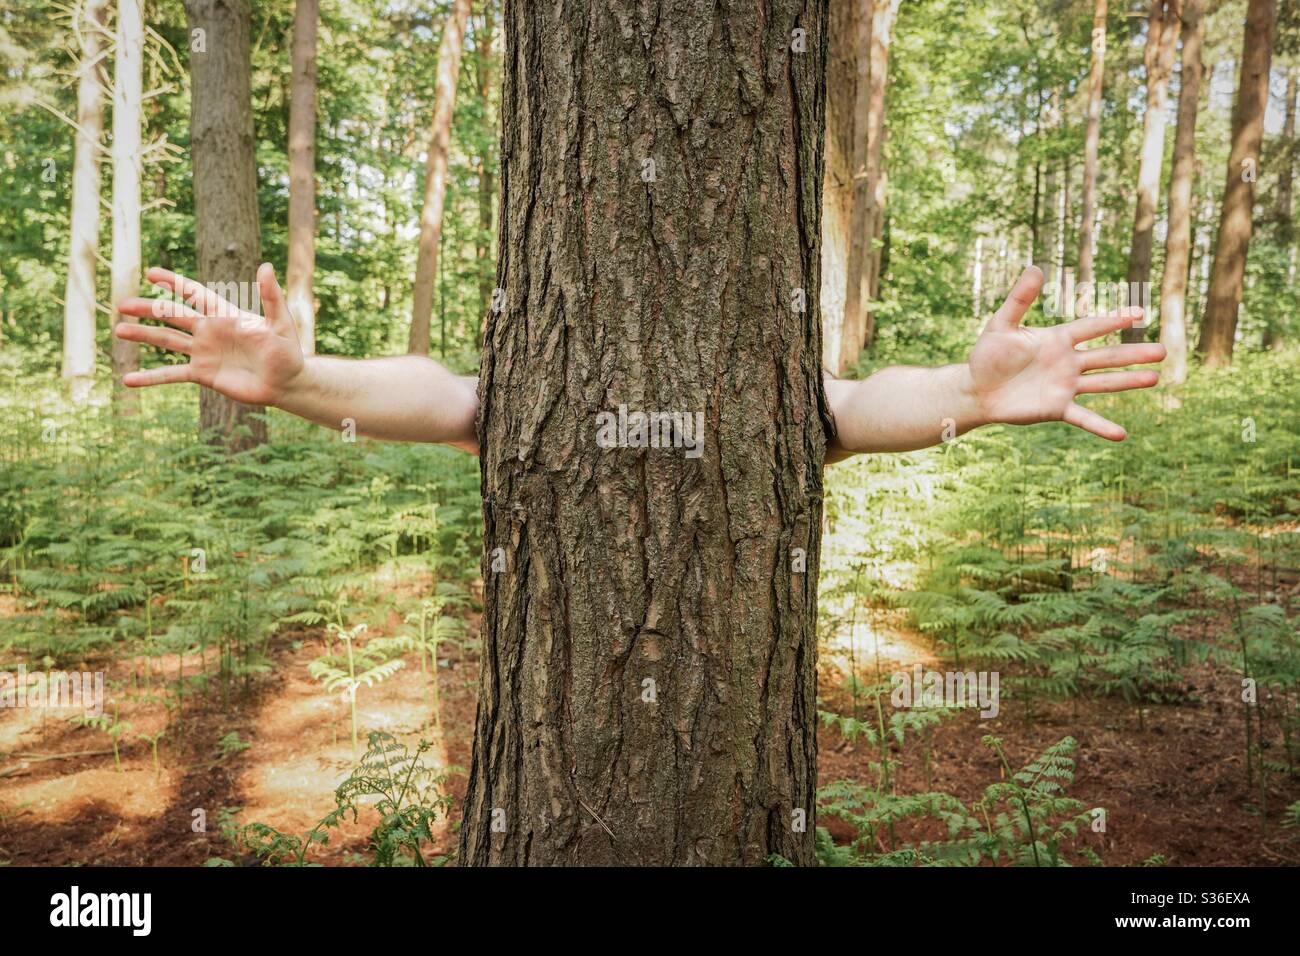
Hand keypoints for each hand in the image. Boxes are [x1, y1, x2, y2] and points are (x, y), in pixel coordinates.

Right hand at [114, 263, 304, 406]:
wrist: (286, 383)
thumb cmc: (287, 351)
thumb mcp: (280, 323)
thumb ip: (271, 297)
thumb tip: (265, 266)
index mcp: (224, 314)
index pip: (194, 293)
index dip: (174, 283)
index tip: (151, 273)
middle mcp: (209, 330)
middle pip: (172, 315)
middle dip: (148, 309)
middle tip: (122, 304)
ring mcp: (203, 352)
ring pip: (167, 341)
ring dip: (143, 336)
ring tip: (119, 330)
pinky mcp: (203, 374)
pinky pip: (172, 375)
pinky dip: (151, 377)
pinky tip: (129, 380)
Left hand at [968, 266, 1164, 440]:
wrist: (976, 389)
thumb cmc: (988, 354)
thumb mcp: (1001, 324)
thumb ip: (1019, 299)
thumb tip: (1035, 268)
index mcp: (1058, 339)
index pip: (1091, 327)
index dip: (1113, 320)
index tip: (1139, 314)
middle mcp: (1068, 362)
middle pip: (1107, 356)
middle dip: (1134, 354)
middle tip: (1163, 351)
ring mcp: (1065, 386)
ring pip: (1103, 383)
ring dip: (1128, 381)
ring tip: (1155, 378)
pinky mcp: (1056, 408)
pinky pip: (1083, 417)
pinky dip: (1101, 426)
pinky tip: (1121, 434)